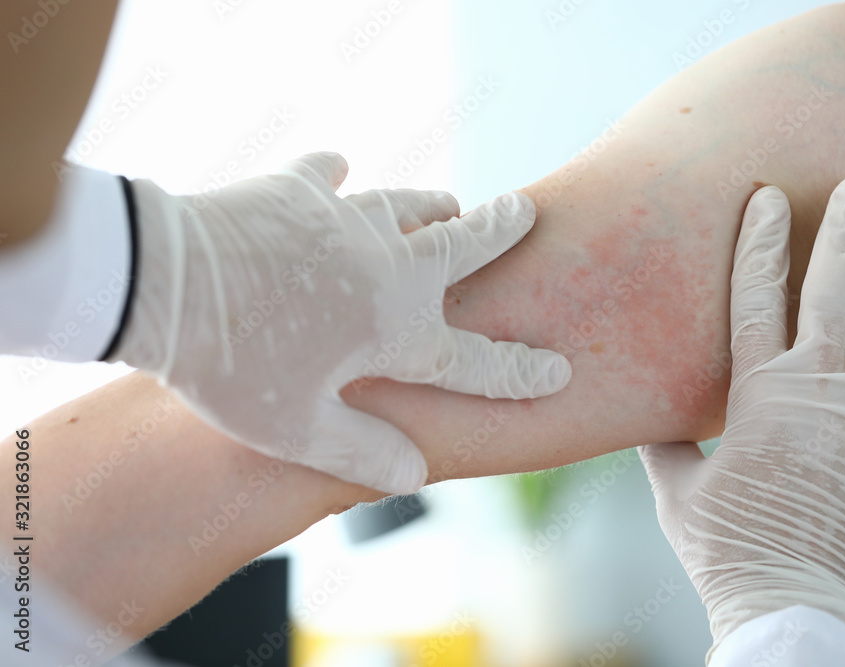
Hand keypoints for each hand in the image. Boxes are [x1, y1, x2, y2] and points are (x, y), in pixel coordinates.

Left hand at [110, 152, 571, 492]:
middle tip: (527, 211)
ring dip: (434, 206)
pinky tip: (340, 168)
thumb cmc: (233, 368)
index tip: (560, 370)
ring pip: (410, 204)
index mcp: (396, 332)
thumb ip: (364, 453)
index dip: (522, 372)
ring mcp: (345, 221)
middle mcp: (388, 269)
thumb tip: (416, 474)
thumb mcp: (297, 432)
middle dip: (502, 230)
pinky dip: (336, 173)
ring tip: (450, 204)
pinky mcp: (296, 191)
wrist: (165, 285)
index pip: (477, 360)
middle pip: (464, 245)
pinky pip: (327, 175)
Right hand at [640, 175, 844, 653]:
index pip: (755, 298)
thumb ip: (664, 446)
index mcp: (755, 396)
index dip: (761, 243)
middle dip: (841, 231)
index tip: (769, 197)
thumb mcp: (676, 495)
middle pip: (829, 292)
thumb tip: (638, 420)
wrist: (797, 610)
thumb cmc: (730, 554)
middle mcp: (815, 391)